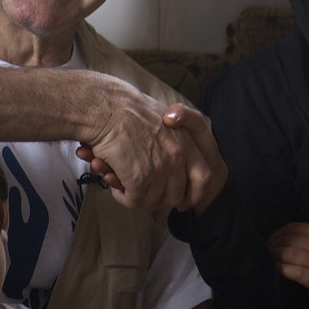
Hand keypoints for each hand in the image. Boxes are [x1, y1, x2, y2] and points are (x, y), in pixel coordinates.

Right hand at [74, 75, 186, 210]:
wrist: (104, 106)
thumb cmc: (124, 107)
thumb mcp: (160, 118)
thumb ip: (170, 140)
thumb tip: (164, 163)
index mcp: (186, 140)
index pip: (204, 177)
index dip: (194, 193)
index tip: (183, 200)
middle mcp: (178, 155)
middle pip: (177, 195)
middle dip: (158, 199)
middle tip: (141, 192)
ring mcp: (160, 168)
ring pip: (153, 202)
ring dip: (136, 197)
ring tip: (122, 183)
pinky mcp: (140, 177)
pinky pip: (133, 201)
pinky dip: (121, 197)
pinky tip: (112, 180)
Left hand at [267, 223, 308, 308]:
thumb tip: (287, 238)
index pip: (297, 227)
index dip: (279, 232)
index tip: (270, 239)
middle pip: (291, 240)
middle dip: (273, 245)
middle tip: (265, 251)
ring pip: (291, 254)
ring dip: (275, 257)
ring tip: (268, 260)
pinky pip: (296, 272)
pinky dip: (283, 270)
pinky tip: (276, 271)